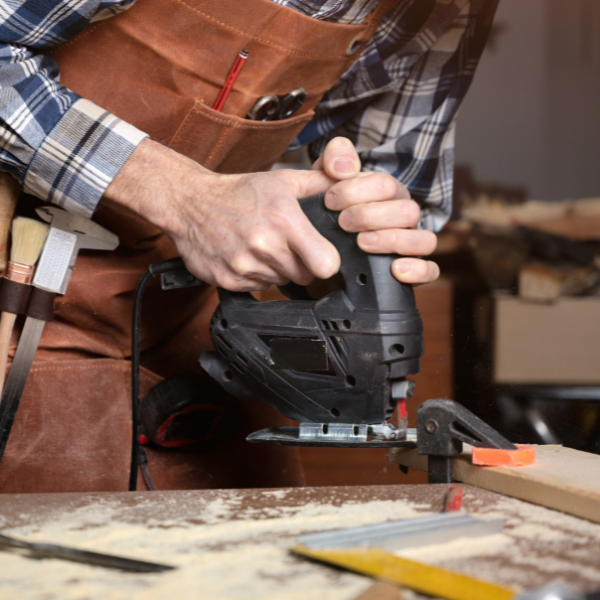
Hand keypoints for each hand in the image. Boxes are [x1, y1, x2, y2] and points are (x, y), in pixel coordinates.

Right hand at [104, 139, 340, 290]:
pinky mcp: (229, 280)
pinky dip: (257, 276)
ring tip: (263, 247)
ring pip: (281, 283)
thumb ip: (320, 184)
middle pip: (305, 277)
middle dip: (302, 264)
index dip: (327, 262)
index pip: (326, 264)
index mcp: (284, 220)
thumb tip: (350, 183)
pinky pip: (257, 288)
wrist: (190, 202)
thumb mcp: (283, 180)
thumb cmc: (238, 192)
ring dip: (278, 270)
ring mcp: (245, 266)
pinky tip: (248, 255)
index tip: (321, 255)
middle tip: (287, 246)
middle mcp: (265, 246)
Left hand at [312, 138, 438, 284]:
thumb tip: (344, 167)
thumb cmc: (331, 213)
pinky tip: (394, 270)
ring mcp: (412, 244)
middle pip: (408, 211)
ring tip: (363, 243)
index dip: (357, 190)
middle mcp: (405, 217)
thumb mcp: (324, 181)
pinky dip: (417, 271)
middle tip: (343, 223)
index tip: (330, 200)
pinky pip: (431, 271)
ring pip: (425, 240)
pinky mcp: (414, 270)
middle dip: (371, 215)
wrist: (323, 251)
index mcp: (390, 194)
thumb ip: (333, 160)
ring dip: (393, 241)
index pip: (387, 184)